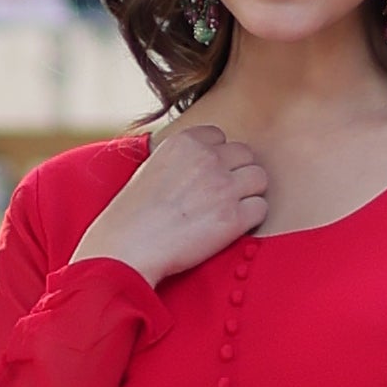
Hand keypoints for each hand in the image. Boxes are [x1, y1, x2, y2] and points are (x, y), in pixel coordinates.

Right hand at [75, 121, 268, 287]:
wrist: (126, 249)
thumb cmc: (131, 217)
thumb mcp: (151, 170)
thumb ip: (181, 160)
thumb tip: (203, 162)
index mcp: (184, 142)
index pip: (221, 137)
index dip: (217, 158)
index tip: (206, 177)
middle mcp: (207, 158)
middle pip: (246, 155)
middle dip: (237, 174)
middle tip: (221, 198)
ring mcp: (223, 186)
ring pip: (259, 179)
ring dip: (249, 195)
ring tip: (227, 212)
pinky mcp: (233, 217)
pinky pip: (261, 209)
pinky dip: (250, 220)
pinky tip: (229, 229)